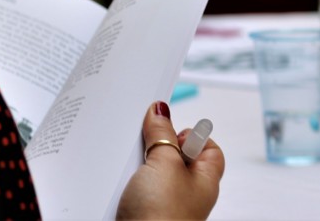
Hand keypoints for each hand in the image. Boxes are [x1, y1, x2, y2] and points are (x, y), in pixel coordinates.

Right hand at [116, 102, 224, 220]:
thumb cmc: (162, 216)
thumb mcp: (164, 163)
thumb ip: (162, 135)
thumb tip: (160, 110)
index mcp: (205, 179)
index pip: (207, 147)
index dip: (189, 134)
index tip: (166, 125)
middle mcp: (187, 194)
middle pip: (173, 160)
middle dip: (153, 149)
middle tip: (137, 142)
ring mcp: (163, 208)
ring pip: (148, 178)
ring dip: (134, 169)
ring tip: (121, 164)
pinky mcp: (141, 217)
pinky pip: (132, 195)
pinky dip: (122, 188)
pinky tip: (112, 184)